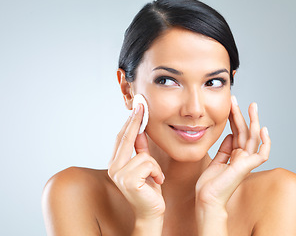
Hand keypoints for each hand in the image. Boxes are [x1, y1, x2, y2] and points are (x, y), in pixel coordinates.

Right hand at [108, 104, 164, 219]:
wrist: (152, 212)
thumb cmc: (150, 189)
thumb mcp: (146, 165)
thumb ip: (140, 149)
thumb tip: (140, 130)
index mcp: (116, 162)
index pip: (122, 137)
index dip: (130, 121)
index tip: (138, 107)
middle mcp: (114, 167)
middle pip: (126, 137)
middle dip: (136, 121)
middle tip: (142, 105)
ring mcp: (119, 175)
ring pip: (143, 154)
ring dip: (155, 166)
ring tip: (156, 177)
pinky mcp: (128, 181)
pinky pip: (148, 163)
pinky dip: (157, 172)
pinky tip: (157, 182)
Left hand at [195, 96, 270, 207]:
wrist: (206, 198)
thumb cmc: (209, 183)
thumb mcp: (216, 160)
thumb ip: (225, 149)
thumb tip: (230, 135)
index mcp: (235, 155)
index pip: (237, 133)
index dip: (234, 119)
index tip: (231, 106)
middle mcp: (242, 157)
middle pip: (244, 132)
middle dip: (242, 115)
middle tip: (238, 100)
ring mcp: (245, 162)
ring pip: (253, 138)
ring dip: (253, 121)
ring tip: (252, 106)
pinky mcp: (246, 167)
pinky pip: (261, 154)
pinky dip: (265, 143)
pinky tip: (263, 130)